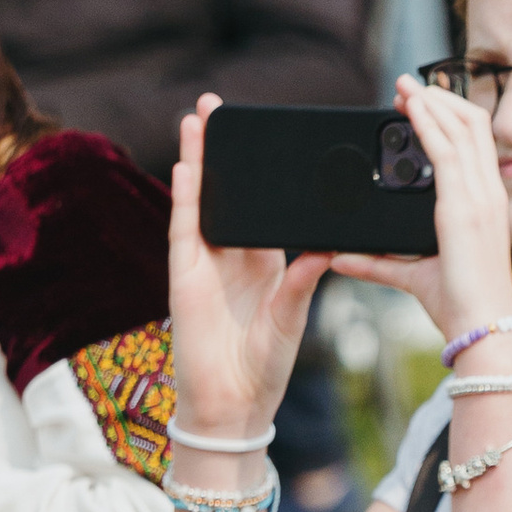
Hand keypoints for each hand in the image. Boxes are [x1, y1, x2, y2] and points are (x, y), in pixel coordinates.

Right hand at [168, 100, 325, 446]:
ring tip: (196, 118)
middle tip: (218, 106)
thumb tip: (327, 244)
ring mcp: (203, 264)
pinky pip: (184, 232)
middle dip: (218, 150)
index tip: (263, 135)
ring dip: (196, 160)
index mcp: (261, 261)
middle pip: (222, 192)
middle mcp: (229, 256)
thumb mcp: (293, 314)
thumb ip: (303, 278)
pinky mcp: (186, 279)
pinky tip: (185, 167)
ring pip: (198, 201)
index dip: (256, 171)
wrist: (234, 406)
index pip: (258, 205)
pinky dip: (184, 199)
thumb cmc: (265, 366)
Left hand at [328, 75, 511, 345]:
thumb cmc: (458, 306)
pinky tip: (411, 110)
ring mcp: (480, 198)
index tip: (419, 104)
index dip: (449, 116)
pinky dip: (429, 124)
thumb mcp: (412, 276)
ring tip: (405, 87)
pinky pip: (448, 152)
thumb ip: (376, 264)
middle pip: (472, 125)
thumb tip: (339, 256)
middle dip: (439, 99)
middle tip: (406, 87)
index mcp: (484, 204)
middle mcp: (487, 194)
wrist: (481, 329)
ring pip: (463, 129)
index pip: (474, 143)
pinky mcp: (464, 207)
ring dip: (431, 102)